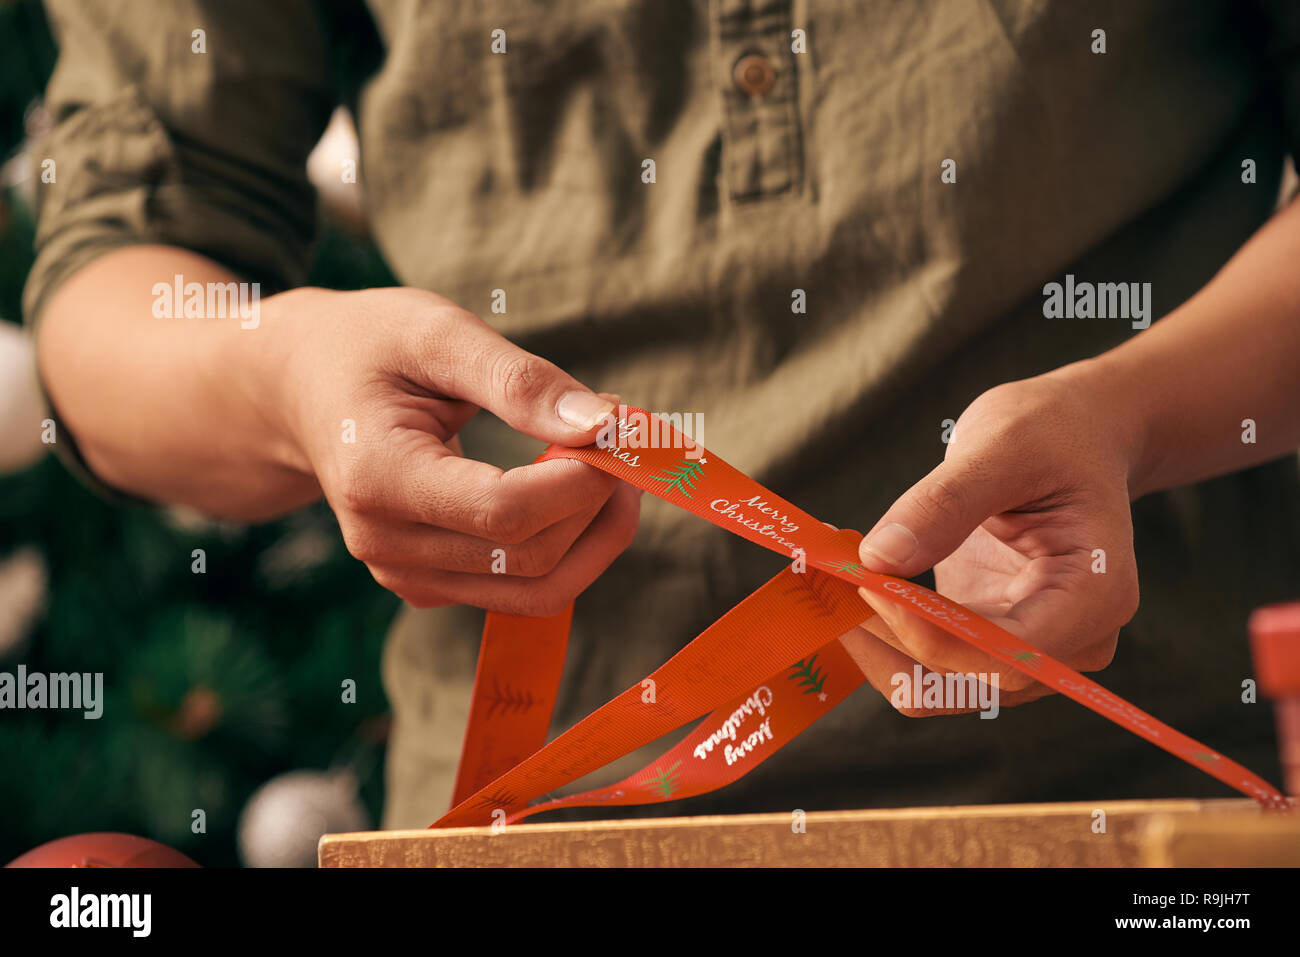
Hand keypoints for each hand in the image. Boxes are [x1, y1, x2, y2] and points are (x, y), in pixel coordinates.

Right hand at [267, 286, 638, 615]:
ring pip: (538, 589)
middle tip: (622, 434)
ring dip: (596, 533)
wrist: (301, 389)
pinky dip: (570, 546)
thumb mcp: (437, 333)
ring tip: (610, 464)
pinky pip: (523, 590)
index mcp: (378, 477)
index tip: (620, 425)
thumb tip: (603, 425)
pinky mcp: (430, 585)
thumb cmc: (369, 347)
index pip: (504, 513)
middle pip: (530, 556)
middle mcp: (386, 545)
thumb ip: (518, 381)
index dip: (580, 480)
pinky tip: (572, 488)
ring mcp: (406, 576)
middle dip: (598, 500)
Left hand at [841, 368, 1140, 713]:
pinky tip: (847, 583)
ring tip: (828, 578)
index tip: (866, 580)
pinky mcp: (985, 644)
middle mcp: (1070, 645)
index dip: (930, 632)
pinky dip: (879, 634)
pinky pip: (922, 664)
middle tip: (826, 576)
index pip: (1009, 652)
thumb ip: (945, 503)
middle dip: (888, 635)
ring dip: (873, 642)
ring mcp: (1027, 653)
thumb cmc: (1052, 433)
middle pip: (964, 680)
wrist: (1074, 437)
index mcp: (1094, 597)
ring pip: (933, 687)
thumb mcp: (1003, 445)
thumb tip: (880, 558)